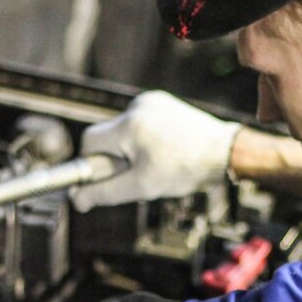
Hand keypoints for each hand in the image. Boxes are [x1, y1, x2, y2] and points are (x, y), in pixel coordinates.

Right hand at [70, 91, 240, 211]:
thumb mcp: (142, 187)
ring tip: (159, 162)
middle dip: (116, 158)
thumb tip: (76, 200)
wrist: (225, 152)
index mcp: (129, 125)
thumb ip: (105, 192)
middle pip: (107, 136)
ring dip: (132, 149)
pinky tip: (166, 150)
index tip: (107, 178)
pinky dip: (145, 139)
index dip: (94, 164)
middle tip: (141, 173)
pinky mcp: (163, 101)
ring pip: (124, 131)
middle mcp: (137, 106)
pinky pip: (141, 123)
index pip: (89, 142)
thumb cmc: (185, 171)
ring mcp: (152, 101)